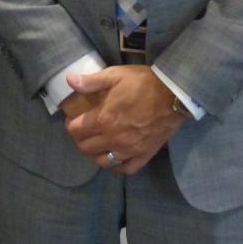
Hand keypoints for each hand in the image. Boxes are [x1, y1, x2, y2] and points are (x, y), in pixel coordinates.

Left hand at [63, 66, 185, 174]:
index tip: (73, 119)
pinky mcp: (144, 155)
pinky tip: (115, 156)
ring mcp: (129, 149)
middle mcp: (113, 138)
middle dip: (80, 139)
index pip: (76, 130)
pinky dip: (117, 165)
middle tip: (84, 130)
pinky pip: (125, 168)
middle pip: (86, 148)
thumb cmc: (143, 83)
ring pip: (103, 161)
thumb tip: (68, 80)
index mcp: (103, 118)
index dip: (71, 125)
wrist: (174, 94)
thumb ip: (91, 81)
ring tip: (97, 143)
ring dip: (95, 153)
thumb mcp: (115, 75)